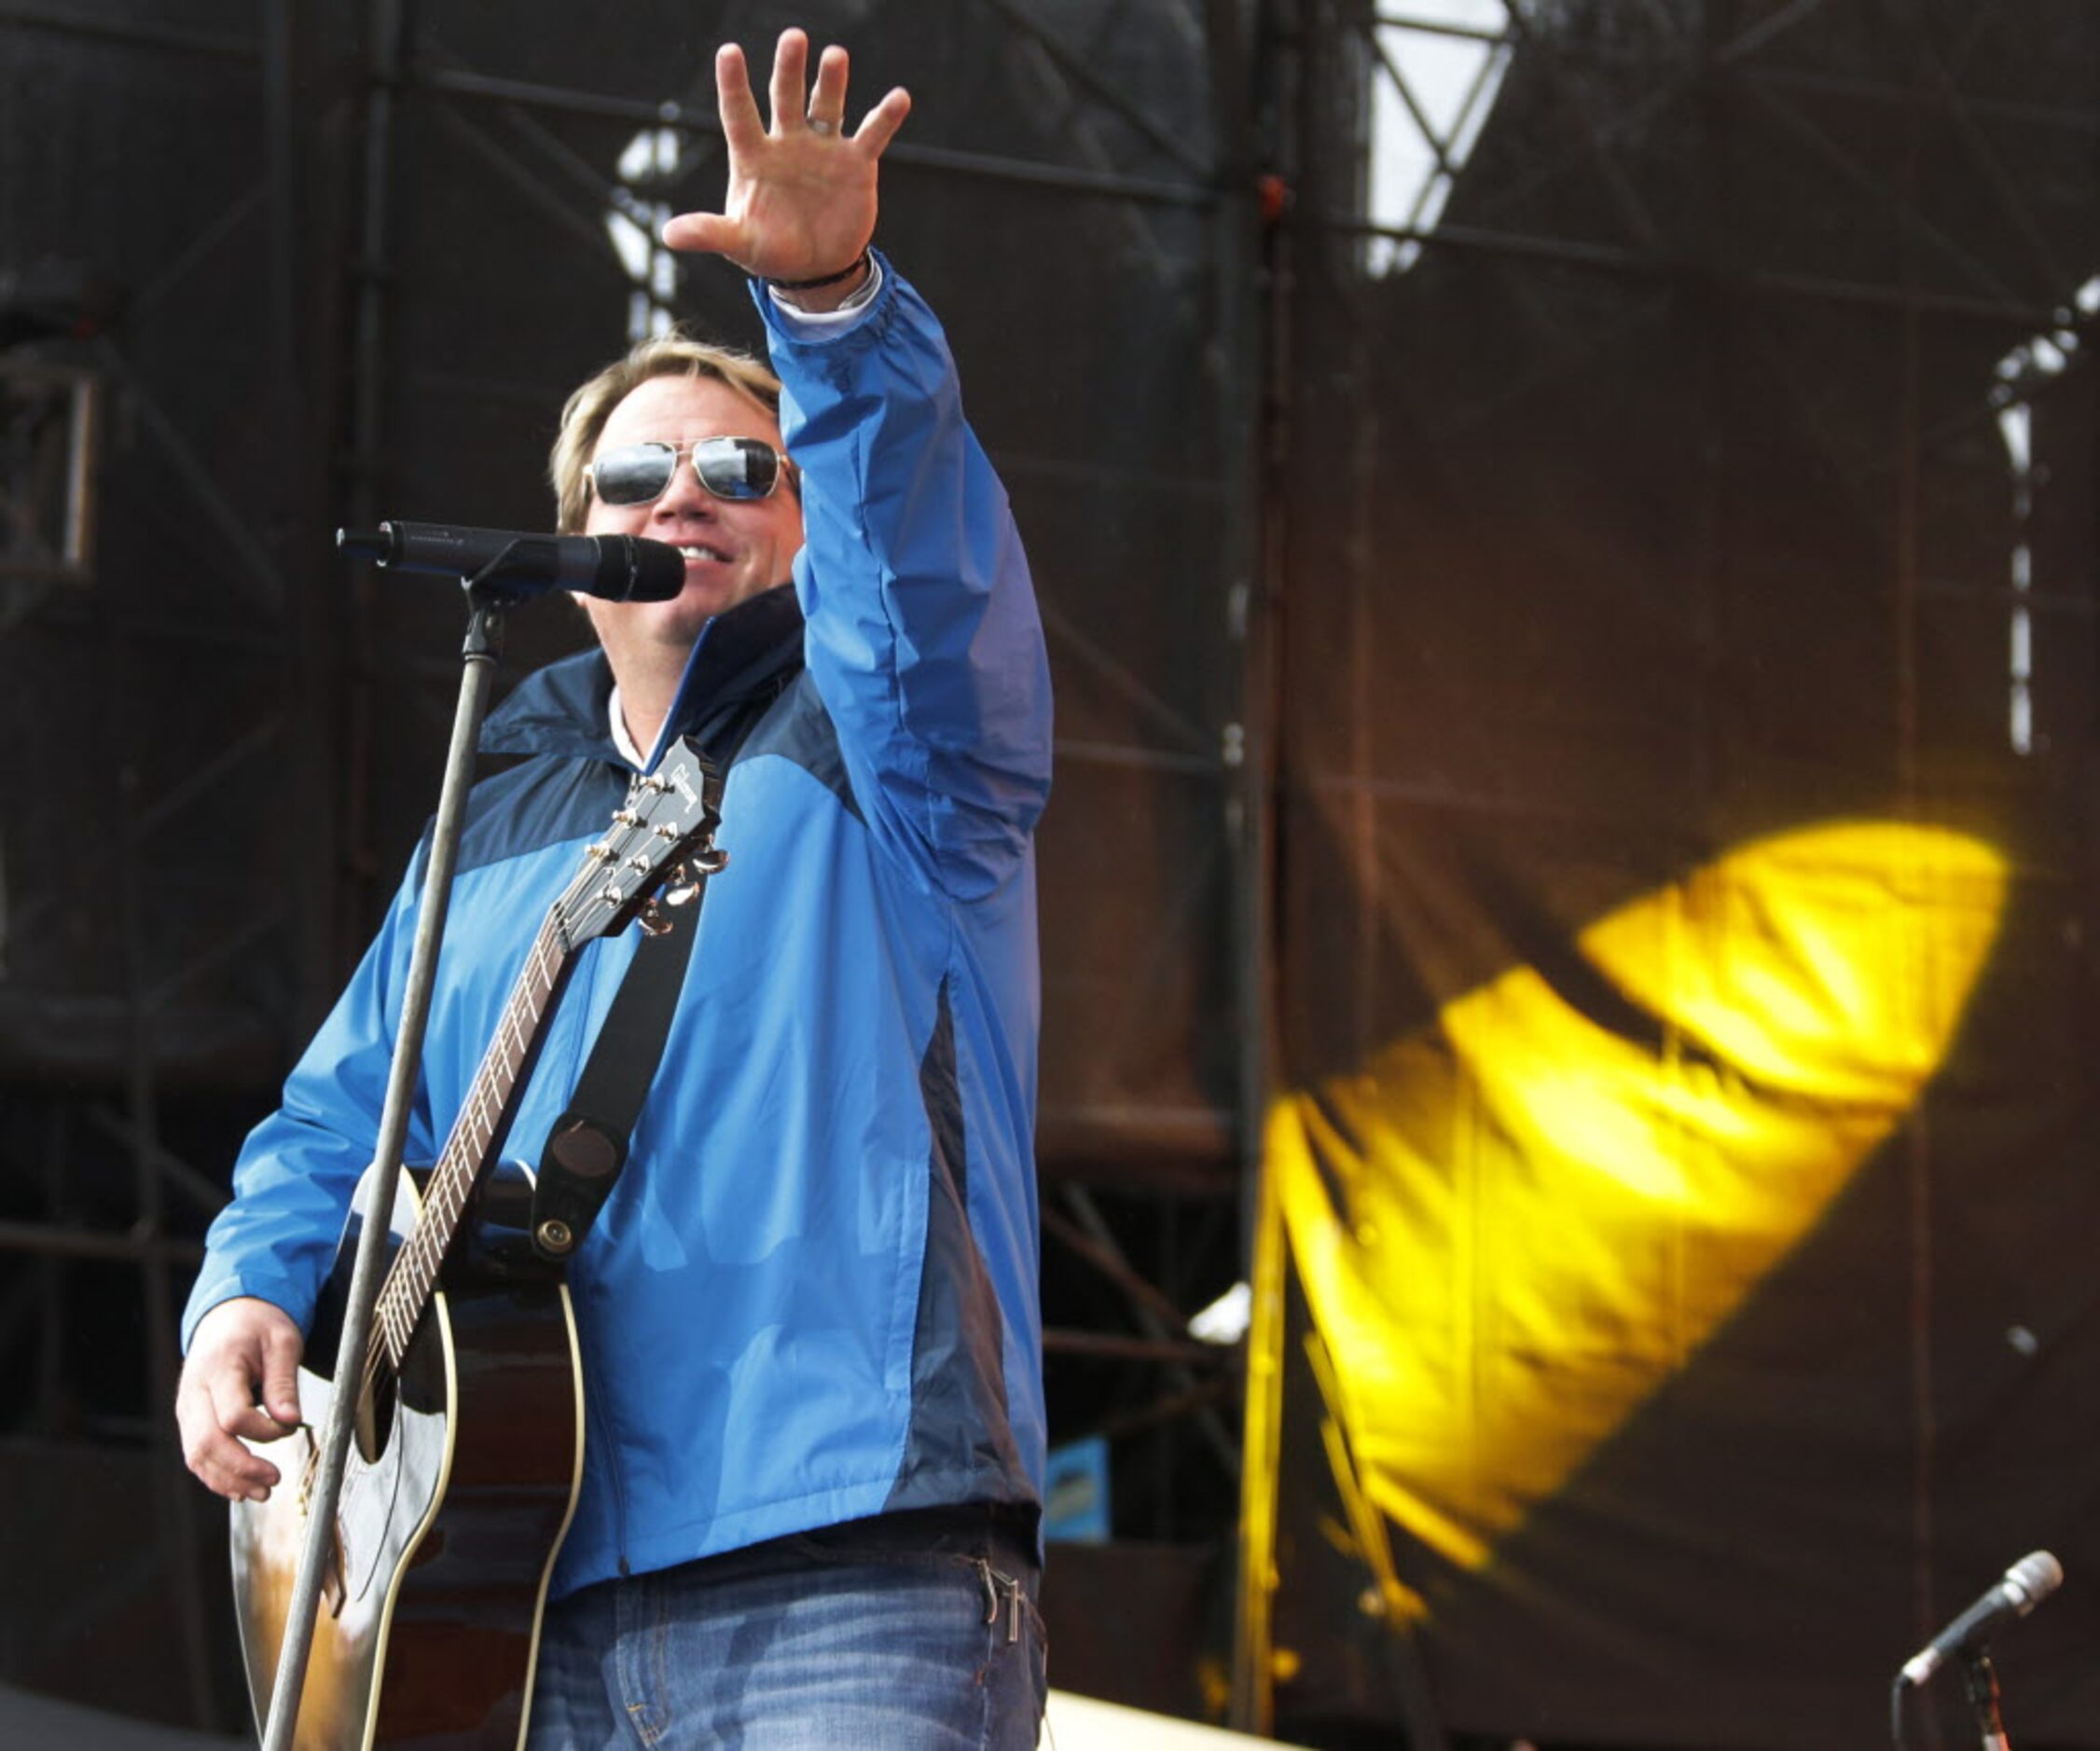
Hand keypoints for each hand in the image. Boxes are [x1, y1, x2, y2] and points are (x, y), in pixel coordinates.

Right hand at [175, 1296, 305, 1501]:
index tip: (291, 1427)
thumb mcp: (283, 1341)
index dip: (263, 1431)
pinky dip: (217, 1475)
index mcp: (218, 1368)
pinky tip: (242, 1488)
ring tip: (263, 1492)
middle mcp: (194, 1392)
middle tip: (275, 1480)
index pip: (233, 1416)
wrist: (228, 1315)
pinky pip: (196, 1455)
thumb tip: (291, 1422)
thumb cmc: (258, 1326)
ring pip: (196, 1456)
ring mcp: (187, 1409)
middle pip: (205, 1443)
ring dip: (228, 1480)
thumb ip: (284, 1383)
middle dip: (240, 1468)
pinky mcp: (190, 1420)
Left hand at [662, 27, 909, 299]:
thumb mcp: (739, 244)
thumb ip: (710, 233)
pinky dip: (885, 117)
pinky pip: (871, 134)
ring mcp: (823, 148)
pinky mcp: (856, 163)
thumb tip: (668, 235)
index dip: (733, 84)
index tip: (728, 52)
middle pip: (786, 97)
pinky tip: (899, 98)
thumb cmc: (770, 250)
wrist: (816, 268)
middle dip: (789, 68)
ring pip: (827, 106)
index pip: (739, 114)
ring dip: (832, 82)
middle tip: (793, 36)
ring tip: (835, 56)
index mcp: (755, 157)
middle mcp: (788, 143)